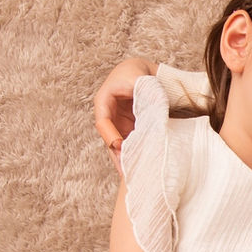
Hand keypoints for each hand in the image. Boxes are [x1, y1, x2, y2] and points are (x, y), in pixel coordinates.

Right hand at [95, 57, 156, 172]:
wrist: (141, 74)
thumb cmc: (136, 74)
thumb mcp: (137, 79)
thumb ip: (141, 89)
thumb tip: (148, 102)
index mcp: (104, 101)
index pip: (103, 121)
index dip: (110, 134)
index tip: (120, 145)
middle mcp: (108, 116)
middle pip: (109, 138)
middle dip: (116, 155)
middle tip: (125, 171)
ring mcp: (117, 124)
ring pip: (118, 145)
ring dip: (124, 159)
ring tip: (131, 177)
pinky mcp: (127, 130)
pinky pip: (128, 144)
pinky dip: (133, 155)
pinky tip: (139, 169)